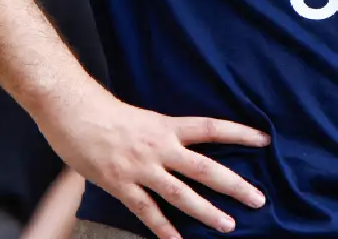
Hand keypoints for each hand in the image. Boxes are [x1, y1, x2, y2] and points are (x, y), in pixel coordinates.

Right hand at [43, 88, 269, 238]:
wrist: (73, 112)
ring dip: (206, 212)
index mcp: (167, 126)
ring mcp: (141, 168)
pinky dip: (163, 230)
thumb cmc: (104, 111)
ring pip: (181, 194)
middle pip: (205, 168)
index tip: (264, 141)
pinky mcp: (121, 185)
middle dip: (234, 185)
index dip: (239, 134)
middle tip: (258, 199)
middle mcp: (160, 148)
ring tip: (228, 225)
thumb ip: (162, 134)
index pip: (211, 128)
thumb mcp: (143, 118)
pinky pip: (147, 212)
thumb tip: (180, 148)